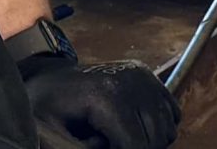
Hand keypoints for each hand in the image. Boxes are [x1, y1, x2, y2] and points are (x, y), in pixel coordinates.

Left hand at [14, 53, 177, 148]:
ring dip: (147, 142)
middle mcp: (131, 81)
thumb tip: (108, 148)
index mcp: (107, 95)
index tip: (103, 148)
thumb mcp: (50, 135)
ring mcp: (142, 75)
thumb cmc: (45, 109)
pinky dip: (158, 128)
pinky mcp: (148, 75)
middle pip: (155, 139)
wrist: (47, 77)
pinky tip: (133, 128)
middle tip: (107, 144)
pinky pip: (172, 115)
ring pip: (167, 130)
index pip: (136, 145)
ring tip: (118, 139)